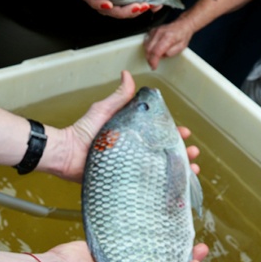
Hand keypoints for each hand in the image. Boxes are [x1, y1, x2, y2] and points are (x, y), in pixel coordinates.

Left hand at [53, 70, 196, 181]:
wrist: (68, 154)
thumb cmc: (84, 131)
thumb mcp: (104, 110)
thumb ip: (119, 96)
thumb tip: (127, 74)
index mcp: (131, 133)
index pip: (157, 132)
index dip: (173, 132)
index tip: (185, 132)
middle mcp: (133, 150)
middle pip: (162, 151)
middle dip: (181, 152)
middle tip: (192, 153)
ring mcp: (130, 166)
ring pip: (159, 169)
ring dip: (177, 170)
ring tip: (190, 170)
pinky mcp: (125, 181)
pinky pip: (146, 185)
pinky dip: (161, 187)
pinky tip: (174, 188)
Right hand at [76, 0, 162, 17]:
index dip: (99, 4)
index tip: (109, 5)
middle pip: (108, 10)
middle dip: (123, 12)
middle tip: (139, 7)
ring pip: (120, 10)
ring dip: (133, 11)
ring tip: (147, 5)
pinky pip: (128, 4)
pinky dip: (138, 6)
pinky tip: (150, 3)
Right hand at [144, 14, 194, 69]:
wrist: (182, 25)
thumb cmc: (183, 36)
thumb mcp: (181, 47)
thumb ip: (170, 53)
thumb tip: (161, 56)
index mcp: (168, 37)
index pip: (156, 51)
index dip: (153, 61)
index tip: (153, 67)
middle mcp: (159, 33)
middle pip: (148, 49)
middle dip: (149, 59)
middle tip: (153, 64)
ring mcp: (154, 31)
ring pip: (145, 45)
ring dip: (148, 53)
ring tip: (153, 58)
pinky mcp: (152, 30)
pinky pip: (146, 41)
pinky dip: (147, 47)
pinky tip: (152, 50)